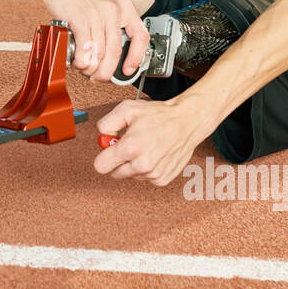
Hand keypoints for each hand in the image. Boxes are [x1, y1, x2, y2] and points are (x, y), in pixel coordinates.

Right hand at [39, 0, 147, 81]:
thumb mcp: (106, 8)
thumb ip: (111, 30)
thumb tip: (110, 59)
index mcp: (125, 8)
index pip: (141, 36)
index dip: (136, 58)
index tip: (128, 70)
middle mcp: (114, 10)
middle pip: (115, 52)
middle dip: (106, 72)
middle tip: (98, 77)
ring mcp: (97, 14)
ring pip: (99, 53)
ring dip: (90, 68)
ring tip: (84, 68)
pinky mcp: (80, 18)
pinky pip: (84, 48)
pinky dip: (81, 60)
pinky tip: (77, 61)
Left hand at [94, 93, 216, 184]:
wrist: (187, 122)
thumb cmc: (159, 115)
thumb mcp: (127, 109)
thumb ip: (107, 124)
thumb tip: (102, 138)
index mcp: (131, 147)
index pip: (101, 166)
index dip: (103, 157)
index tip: (109, 149)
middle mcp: (142, 164)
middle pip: (114, 173)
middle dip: (118, 160)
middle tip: (129, 144)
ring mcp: (153, 174)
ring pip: (130, 175)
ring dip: (133, 164)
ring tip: (145, 146)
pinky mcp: (162, 179)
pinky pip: (144, 178)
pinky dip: (146, 168)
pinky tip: (154, 154)